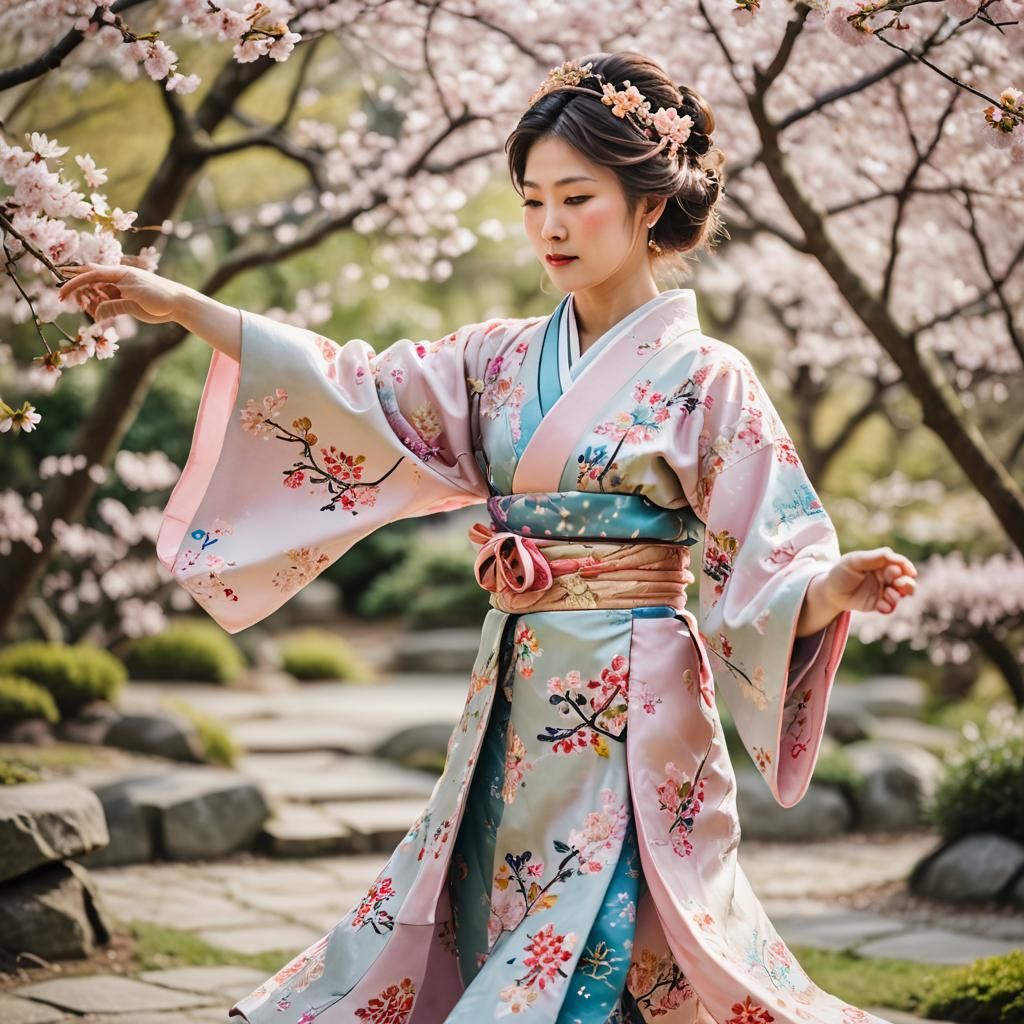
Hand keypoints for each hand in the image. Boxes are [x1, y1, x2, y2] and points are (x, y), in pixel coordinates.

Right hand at [56, 261, 183, 324]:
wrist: (178, 304)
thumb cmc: (159, 295)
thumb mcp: (135, 298)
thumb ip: (114, 305)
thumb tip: (96, 313)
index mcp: (119, 273)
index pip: (91, 275)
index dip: (74, 283)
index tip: (62, 293)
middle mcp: (117, 280)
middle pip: (90, 283)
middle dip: (78, 291)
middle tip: (70, 302)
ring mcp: (120, 291)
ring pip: (96, 296)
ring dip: (90, 303)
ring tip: (91, 311)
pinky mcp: (124, 303)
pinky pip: (106, 305)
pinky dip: (99, 311)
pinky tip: (98, 316)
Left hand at [822, 547, 917, 614]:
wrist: (830, 592)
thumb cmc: (841, 572)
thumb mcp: (854, 561)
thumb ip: (875, 557)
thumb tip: (898, 558)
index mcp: (881, 563)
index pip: (899, 563)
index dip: (906, 566)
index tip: (909, 571)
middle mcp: (885, 577)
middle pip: (906, 579)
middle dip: (907, 583)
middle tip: (898, 583)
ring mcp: (883, 591)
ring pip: (902, 594)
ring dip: (899, 595)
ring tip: (888, 594)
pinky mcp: (879, 604)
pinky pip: (890, 607)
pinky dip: (888, 606)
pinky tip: (880, 606)